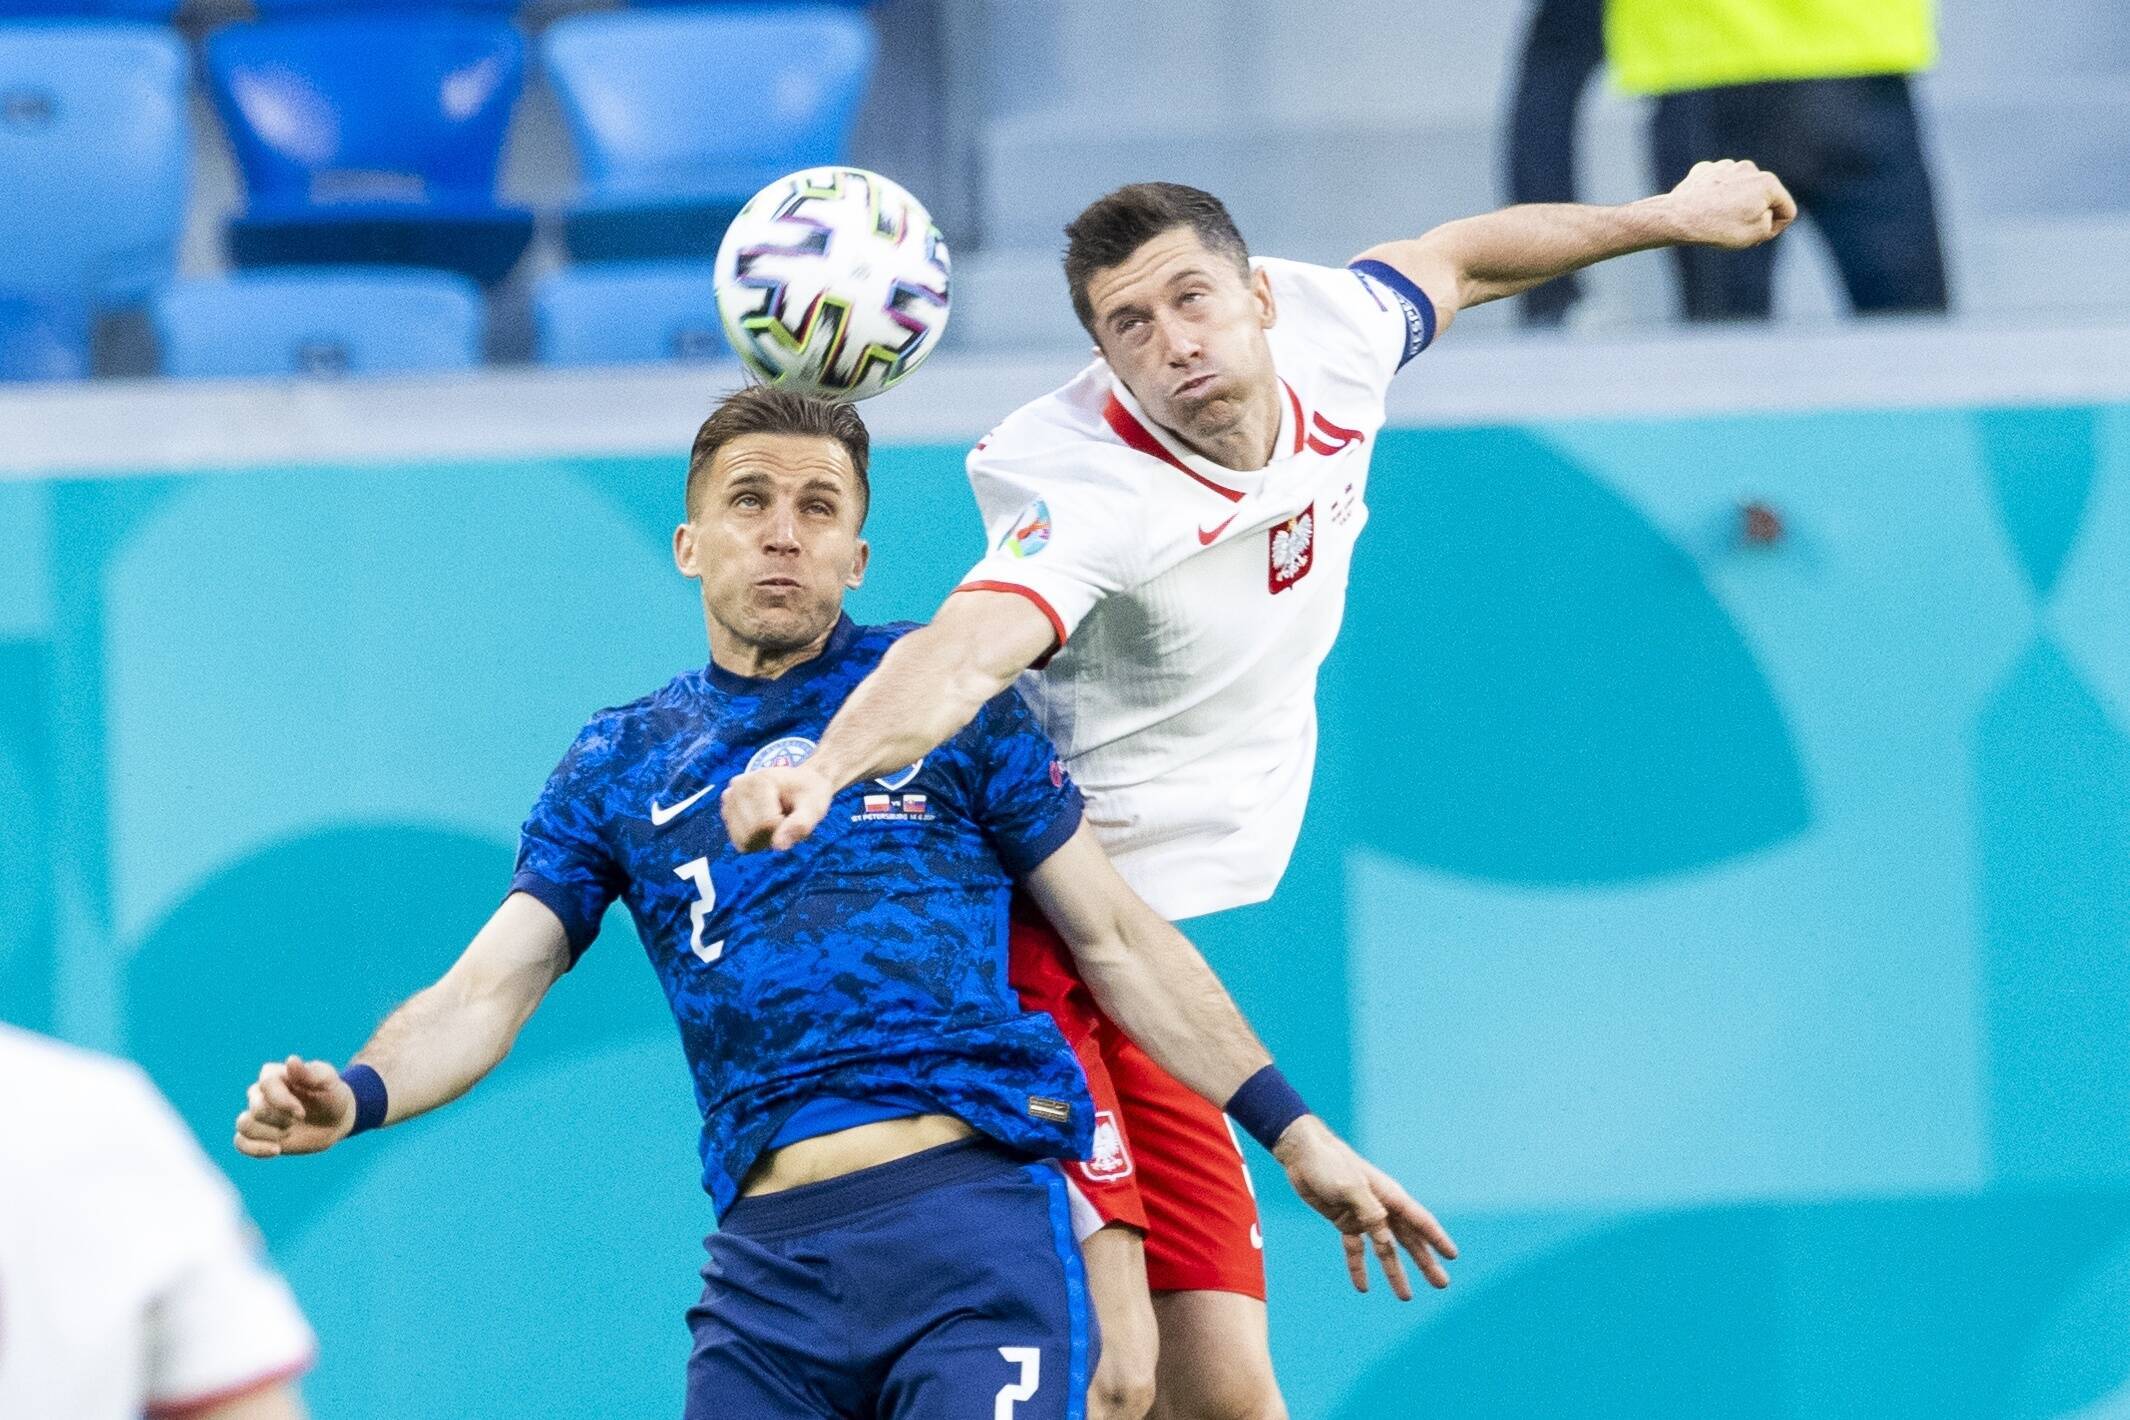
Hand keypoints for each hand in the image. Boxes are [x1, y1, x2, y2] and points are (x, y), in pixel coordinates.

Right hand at [234, 1056, 354, 1157]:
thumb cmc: (331, 1095)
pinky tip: (277, 1149)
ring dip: (270, 1134)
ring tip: (289, 1133)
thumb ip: (309, 1073)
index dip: (282, 1102)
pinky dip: (255, 1149)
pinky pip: (240, 1142)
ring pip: (244, 1125)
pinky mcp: (257, 1135)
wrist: (335, 1120)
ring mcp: (257, 1115)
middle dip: (281, 1119)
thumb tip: (291, 1060)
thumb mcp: (328, 1082)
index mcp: (275, 1075)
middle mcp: (261, 1093)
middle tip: (300, 1119)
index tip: (302, 1113)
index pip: (266, 1084)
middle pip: (257, 1109)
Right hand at [720, 765, 835, 851]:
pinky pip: (739, 842)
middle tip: (785, 819)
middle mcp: (737, 787)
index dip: (784, 828)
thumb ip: (801, 825)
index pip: (766, 823)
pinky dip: (755, 841)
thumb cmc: (809, 795)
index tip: (792, 814)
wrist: (799, 784)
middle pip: (751, 833)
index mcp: (759, 780)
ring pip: (743, 840)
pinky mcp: (726, 812)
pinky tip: (765, 826)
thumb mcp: (814, 808)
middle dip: (773, 835)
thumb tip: (779, 846)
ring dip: (763, 839)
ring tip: (776, 821)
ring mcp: (728, 799)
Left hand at [1272, 1115, 1456, 1298]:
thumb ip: (1370, 1214)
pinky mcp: (1344, 1221)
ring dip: (1395, 1271)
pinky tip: (1363, 1287)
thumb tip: (1386, 1243)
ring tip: (1406, 1296)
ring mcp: (1363, 1216)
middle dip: (1425, 1262)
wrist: (1302, 1153)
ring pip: (1384, 1249)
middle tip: (1442, 1284)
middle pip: (1408, 1240)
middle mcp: (1381, 1208)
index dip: (1437, 1239)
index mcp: (1390, 1196)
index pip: (1420, 1221)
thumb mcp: (1351, 1188)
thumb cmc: (1330, 1164)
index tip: (1452, 1256)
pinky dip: (1359, 1267)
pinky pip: (1356, 1249)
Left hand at [1659, 158, 1796, 249]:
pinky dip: (1715, 196)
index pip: (1786, 209)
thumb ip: (1772, 221)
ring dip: (1734, 204)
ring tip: (1718, 219)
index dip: (1776, 228)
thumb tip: (1765, 210)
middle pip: (1762, 197)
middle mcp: (1749, 168)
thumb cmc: (1721, 228)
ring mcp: (1725, 166)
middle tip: (1737, 231)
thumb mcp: (1757, 234)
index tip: (1758, 238)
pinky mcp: (1705, 170)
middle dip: (1755, 213)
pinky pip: (1718, 186)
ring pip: (1739, 190)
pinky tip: (1705, 208)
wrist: (1679, 218)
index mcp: (1768, 182)